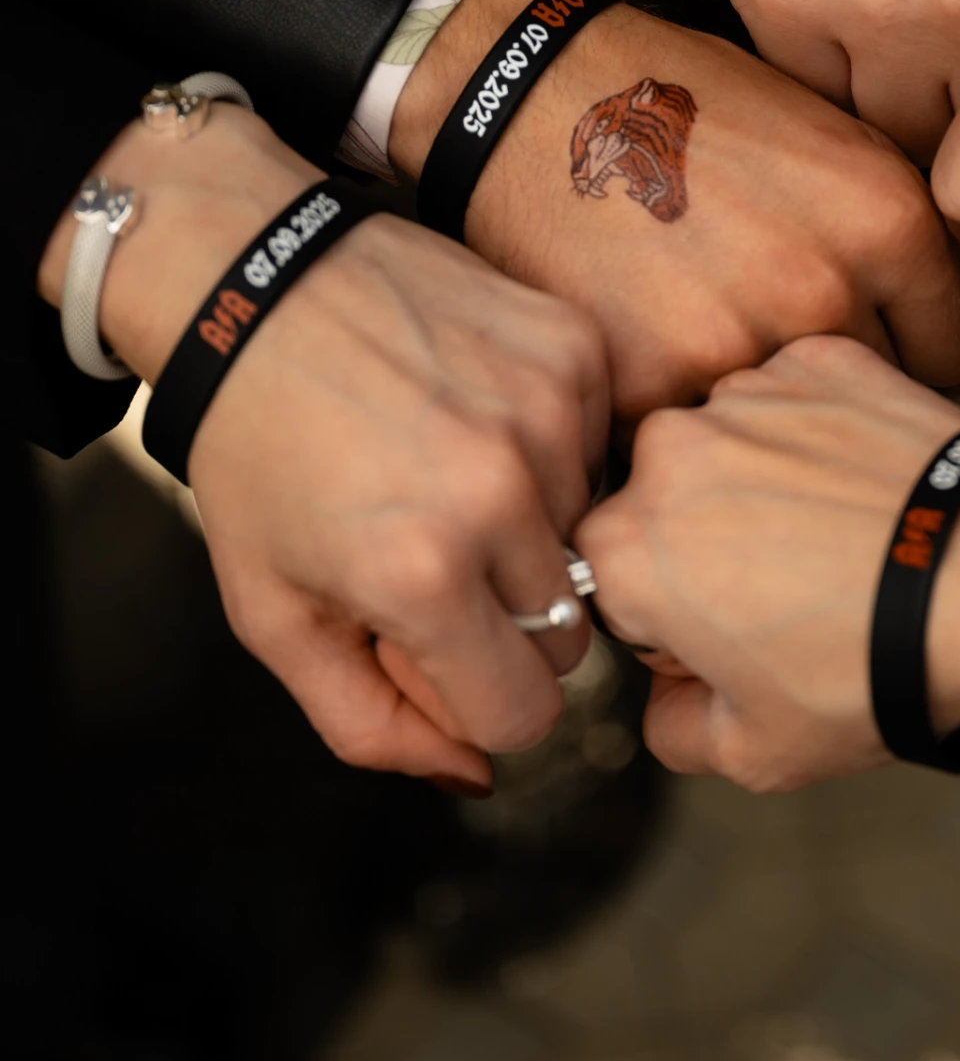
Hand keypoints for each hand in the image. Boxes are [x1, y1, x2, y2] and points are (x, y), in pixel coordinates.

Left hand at [39, 108, 608, 790]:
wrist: (259, 285)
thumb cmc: (259, 457)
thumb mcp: (274, 613)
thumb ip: (369, 723)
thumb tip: (480, 775)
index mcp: (420, 577)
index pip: (522, 713)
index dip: (471, 691)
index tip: (430, 644)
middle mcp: (500, 497)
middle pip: (566, 636)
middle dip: (504, 615)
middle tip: (434, 548)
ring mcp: (548, 413)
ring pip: (588, 538)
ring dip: (530, 524)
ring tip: (445, 463)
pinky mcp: (573, 348)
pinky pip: (599, 444)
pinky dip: (549, 442)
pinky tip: (474, 407)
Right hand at [391, 0, 959, 421]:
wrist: (537, 98)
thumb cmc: (686, 109)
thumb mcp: (832, 143)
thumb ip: (912, 242)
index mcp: (883, 219)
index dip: (932, 353)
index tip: (904, 352)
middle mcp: (820, 287)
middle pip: (881, 396)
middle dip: (854, 382)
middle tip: (792, 334)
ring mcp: (730, 344)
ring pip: (794, 428)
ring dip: (777, 411)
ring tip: (726, 334)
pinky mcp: (646, 387)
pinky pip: (705, 437)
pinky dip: (695, 414)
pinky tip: (668, 350)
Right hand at [576, 335, 959, 789]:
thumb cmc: (879, 666)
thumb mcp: (754, 753)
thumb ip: (672, 728)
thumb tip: (666, 697)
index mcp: (625, 548)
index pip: (607, 582)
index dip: (666, 620)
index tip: (731, 637)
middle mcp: (666, 449)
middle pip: (663, 499)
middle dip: (705, 539)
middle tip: (793, 589)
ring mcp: (746, 391)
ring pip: (729, 439)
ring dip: (762, 476)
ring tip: (844, 534)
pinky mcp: (819, 357)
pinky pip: (797, 395)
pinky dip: (823, 430)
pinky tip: (871, 483)